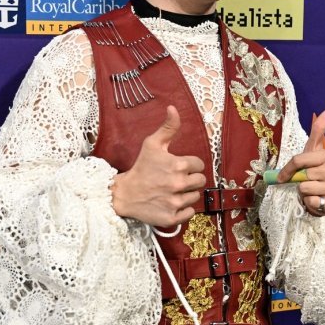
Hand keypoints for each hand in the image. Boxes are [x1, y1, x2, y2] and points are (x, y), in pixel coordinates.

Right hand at [111, 105, 205, 226]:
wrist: (124, 194)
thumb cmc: (141, 167)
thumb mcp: (152, 144)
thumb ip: (168, 127)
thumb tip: (173, 108)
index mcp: (178, 165)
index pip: (199, 165)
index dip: (190, 165)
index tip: (179, 167)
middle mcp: (178, 184)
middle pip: (200, 181)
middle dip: (191, 179)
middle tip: (176, 179)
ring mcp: (175, 202)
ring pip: (195, 197)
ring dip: (186, 194)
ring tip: (172, 191)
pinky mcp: (171, 217)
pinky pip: (190, 213)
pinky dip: (183, 210)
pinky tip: (171, 203)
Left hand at [277, 109, 324, 215]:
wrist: (320, 199)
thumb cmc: (313, 173)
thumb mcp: (311, 152)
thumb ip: (318, 131)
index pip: (299, 160)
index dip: (287, 170)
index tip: (281, 177)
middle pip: (302, 174)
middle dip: (297, 181)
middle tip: (303, 183)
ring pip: (306, 188)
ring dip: (303, 193)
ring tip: (310, 192)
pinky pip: (313, 202)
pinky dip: (310, 203)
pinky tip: (316, 201)